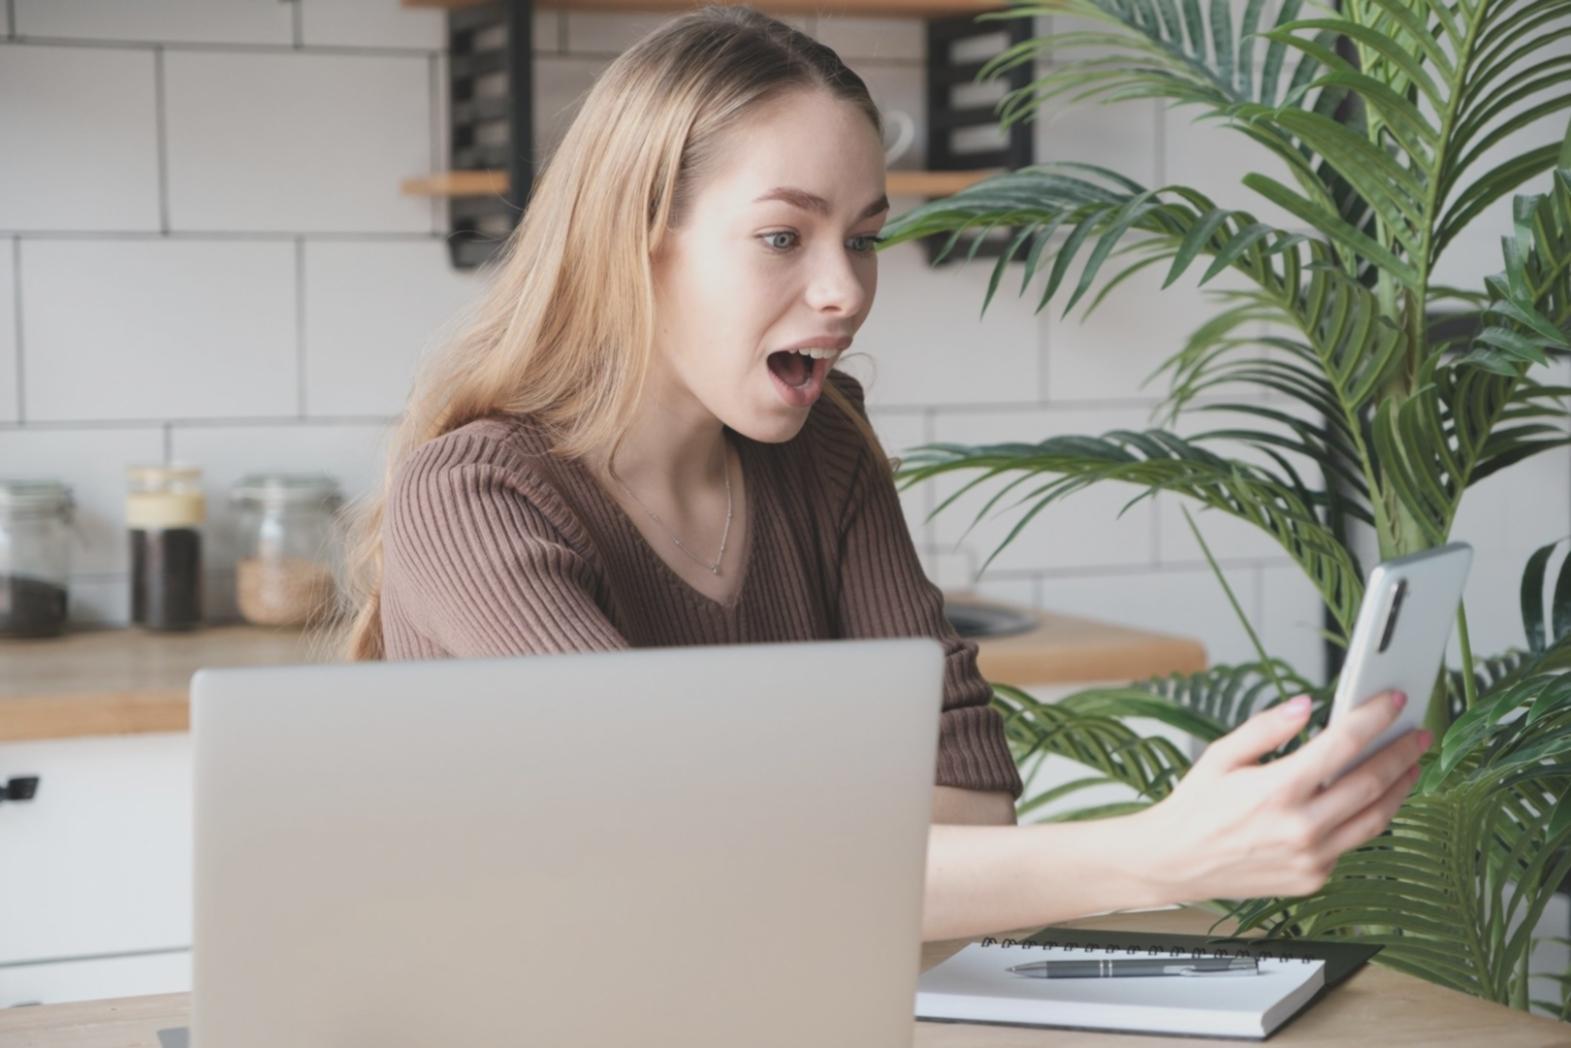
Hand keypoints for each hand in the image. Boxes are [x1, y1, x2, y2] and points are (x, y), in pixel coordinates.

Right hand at [1129, 689, 1432, 902]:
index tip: (1394, 701)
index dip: (1375, 717)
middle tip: (1418, 735)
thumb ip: (1266, 728)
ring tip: (1410, 767)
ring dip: (1399, 789)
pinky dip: (1366, 818)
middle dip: (1402, 753)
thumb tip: (1305, 707)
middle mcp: (1300, 827)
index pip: (1343, 744)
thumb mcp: (1220, 756)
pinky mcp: (1314, 878)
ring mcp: (1311, 858)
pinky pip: (1352, 844)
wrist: (1174, 862)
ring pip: (1375, 819)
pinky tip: (1370, 800)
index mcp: (1277, 790)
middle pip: (1372, 783)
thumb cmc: (1195, 808)